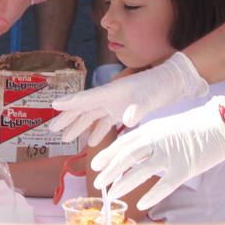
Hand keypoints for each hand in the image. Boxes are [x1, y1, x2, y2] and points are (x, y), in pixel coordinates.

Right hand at [48, 52, 208, 145]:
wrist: (172, 82)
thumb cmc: (158, 86)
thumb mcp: (148, 98)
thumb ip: (137, 109)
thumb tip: (127, 120)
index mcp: (110, 92)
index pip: (85, 99)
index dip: (69, 103)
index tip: (53, 106)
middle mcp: (108, 98)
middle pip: (83, 109)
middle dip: (68, 118)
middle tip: (53, 129)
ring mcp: (115, 104)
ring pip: (91, 116)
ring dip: (79, 126)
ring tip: (67, 138)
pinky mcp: (123, 110)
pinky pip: (105, 122)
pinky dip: (97, 131)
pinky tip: (92, 142)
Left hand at [90, 99, 224, 210]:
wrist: (221, 124)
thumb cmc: (193, 126)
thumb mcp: (165, 127)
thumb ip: (148, 138)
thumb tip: (130, 152)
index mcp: (151, 129)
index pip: (123, 143)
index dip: (107, 155)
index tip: (95, 166)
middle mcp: (156, 141)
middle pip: (126, 157)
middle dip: (109, 171)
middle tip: (98, 183)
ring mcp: (170, 155)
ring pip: (140, 172)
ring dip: (123, 184)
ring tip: (112, 195)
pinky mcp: (185, 168)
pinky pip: (164, 185)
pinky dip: (151, 195)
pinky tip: (140, 204)